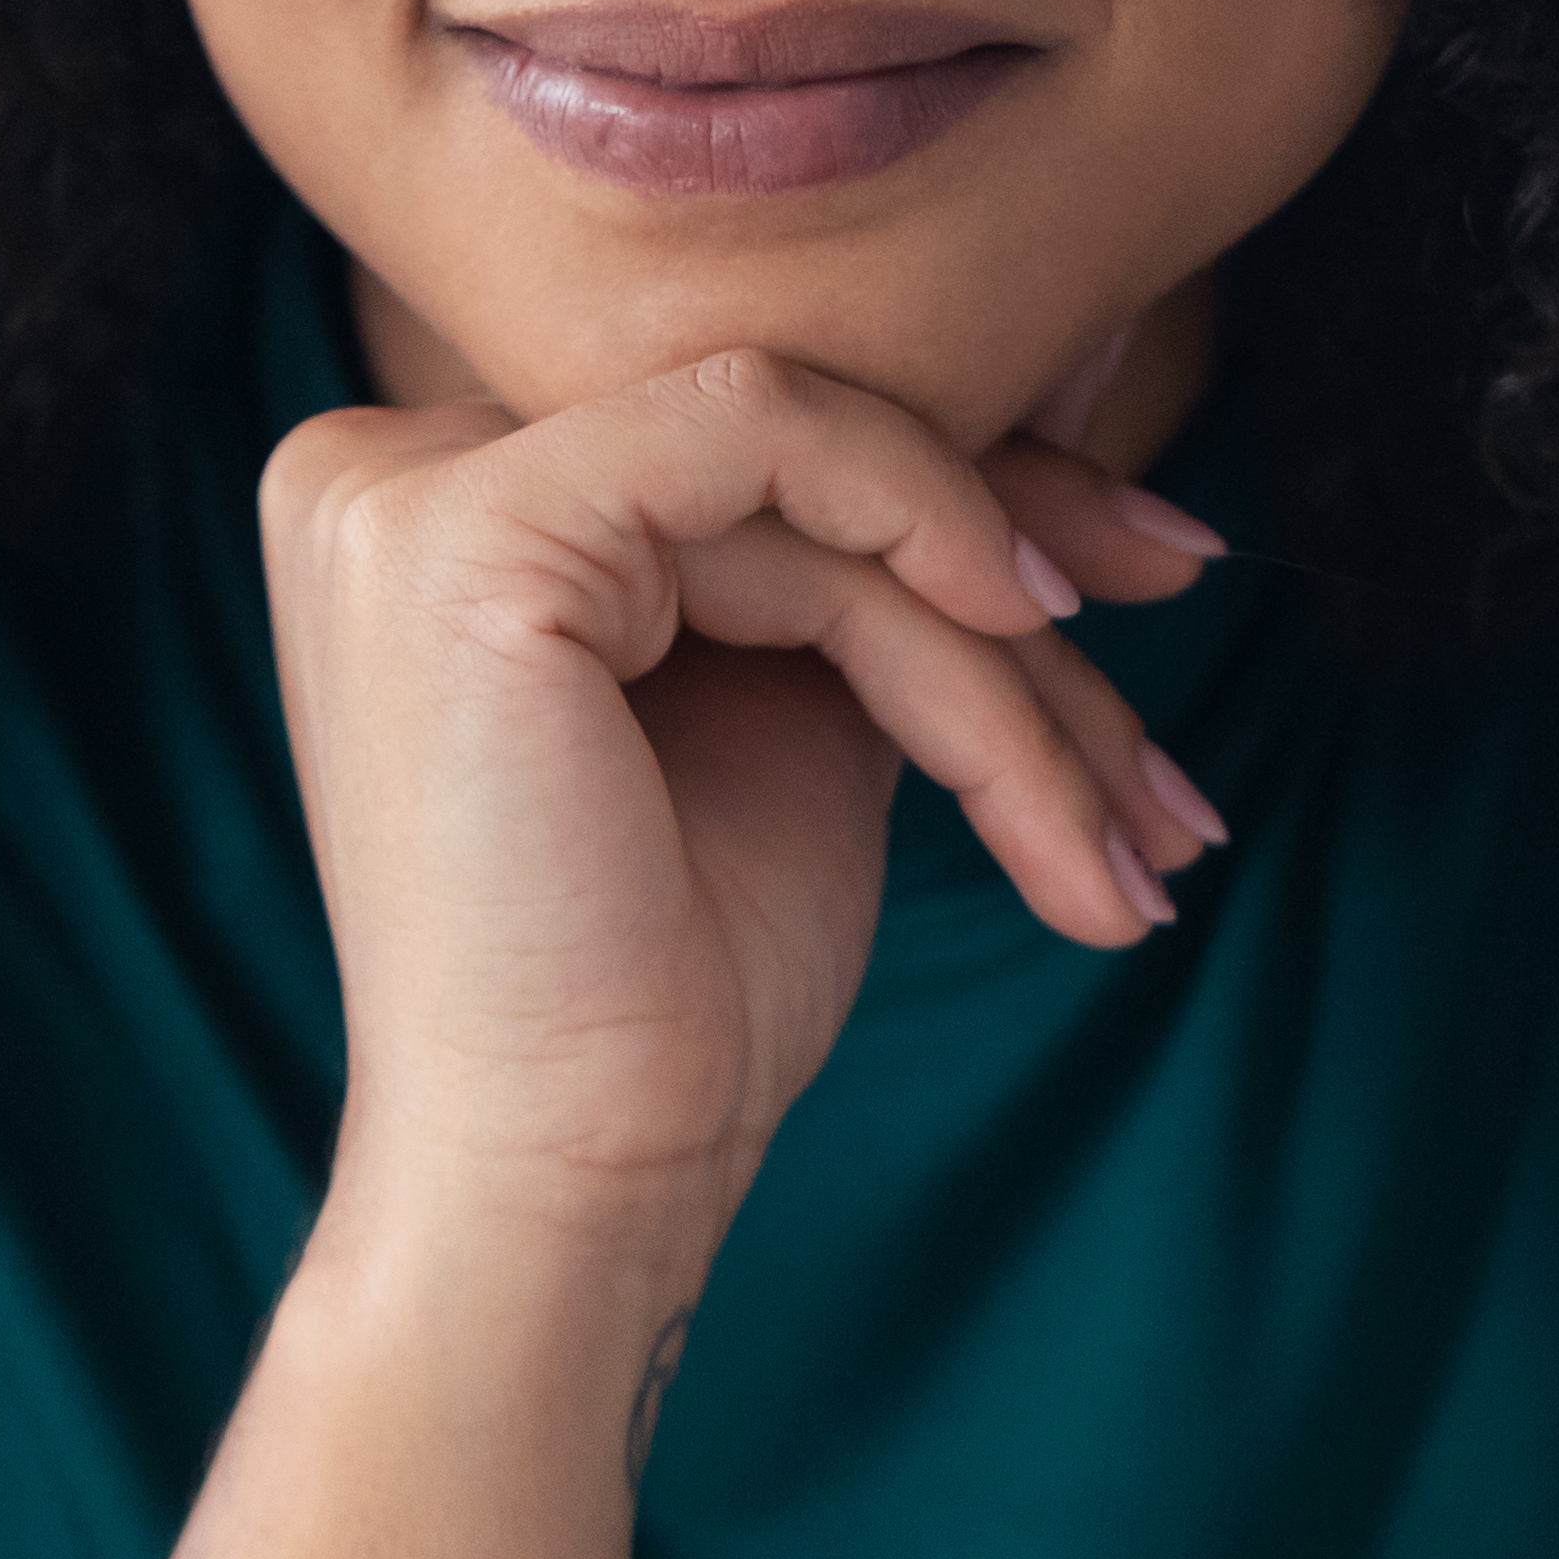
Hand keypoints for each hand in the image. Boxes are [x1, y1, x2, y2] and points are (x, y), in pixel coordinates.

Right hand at [259, 350, 1226, 1280]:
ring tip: (1124, 823)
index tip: (1161, 570)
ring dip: (1001, 647)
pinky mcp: (456, 530)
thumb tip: (1091, 379)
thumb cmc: (679, 989)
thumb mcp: (813, 710)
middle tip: (1175, 637)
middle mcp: (383, 471)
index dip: (970, 489)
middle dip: (1024, 547)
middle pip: (779, 442)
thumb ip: (892, 549)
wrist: (575, 1179)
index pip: (748, 440)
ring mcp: (398, 493)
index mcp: (442, 509)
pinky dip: (921, 532)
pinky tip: (1025, 643)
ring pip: (800, 463)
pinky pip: (758, 435)